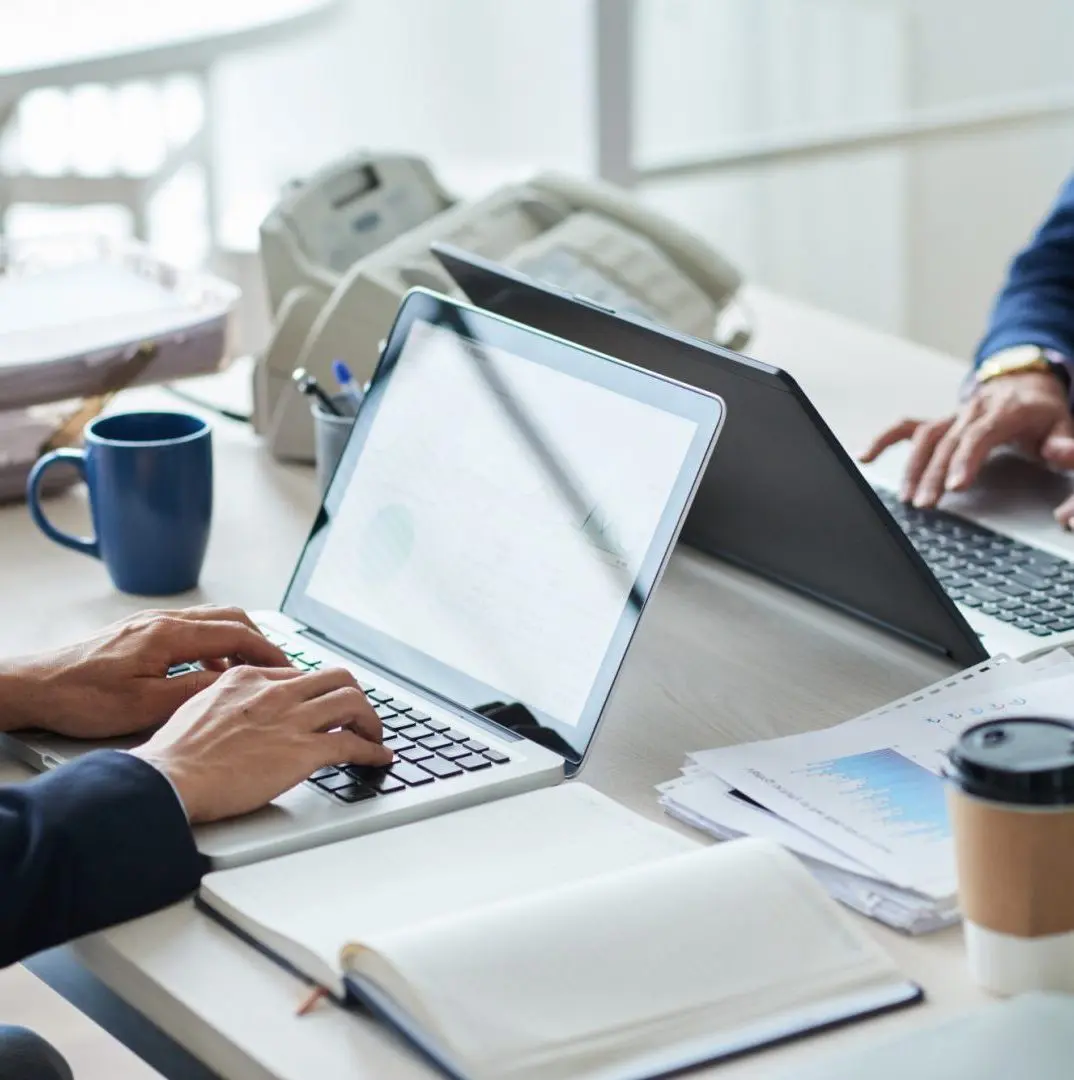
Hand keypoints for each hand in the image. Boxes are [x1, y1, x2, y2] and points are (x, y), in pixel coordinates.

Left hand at [0, 606, 289, 737]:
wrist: (35, 687)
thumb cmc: (80, 699)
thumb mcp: (144, 705)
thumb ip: (194, 691)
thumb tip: (232, 683)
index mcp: (168, 634)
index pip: (235, 633)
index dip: (268, 650)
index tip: (288, 667)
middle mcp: (162, 620)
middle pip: (229, 618)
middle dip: (260, 640)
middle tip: (278, 667)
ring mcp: (151, 623)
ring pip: (211, 621)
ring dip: (237, 641)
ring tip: (251, 672)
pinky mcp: (141, 632)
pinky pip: (191, 630)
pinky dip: (213, 646)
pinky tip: (210, 673)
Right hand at [131, 665, 392, 823]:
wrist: (169, 778)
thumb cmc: (175, 755)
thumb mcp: (199, 707)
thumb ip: (227, 701)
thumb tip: (239, 712)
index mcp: (248, 677)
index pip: (301, 674)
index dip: (319, 692)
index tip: (325, 705)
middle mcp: (275, 692)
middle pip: (337, 678)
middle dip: (355, 696)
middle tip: (359, 715)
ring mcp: (292, 720)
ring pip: (353, 703)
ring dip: (371, 720)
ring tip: (375, 735)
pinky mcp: (303, 751)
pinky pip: (352, 745)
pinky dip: (372, 750)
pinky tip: (379, 758)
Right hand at [860, 372, 1073, 524]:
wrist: (1025, 384)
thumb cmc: (1042, 412)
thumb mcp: (1064, 423)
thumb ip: (1064, 442)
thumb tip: (1060, 453)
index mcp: (1005, 410)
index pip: (980, 434)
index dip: (966, 458)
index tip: (955, 485)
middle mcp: (973, 410)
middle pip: (947, 442)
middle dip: (934, 474)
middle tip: (927, 504)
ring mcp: (952, 415)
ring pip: (925, 438)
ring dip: (913, 468)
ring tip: (908, 497)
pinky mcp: (939, 421)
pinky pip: (906, 428)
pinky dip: (884, 440)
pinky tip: (865, 456)